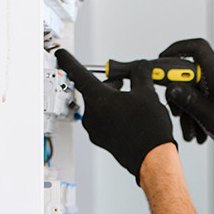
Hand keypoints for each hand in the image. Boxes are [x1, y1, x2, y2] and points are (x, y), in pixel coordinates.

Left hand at [55, 49, 175, 181]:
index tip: (61, 55)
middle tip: (126, 84)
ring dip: (112, 100)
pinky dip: (113, 114)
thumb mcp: (147, 92)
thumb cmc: (147, 130)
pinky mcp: (101, 139)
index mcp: (97, 98)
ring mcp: (95, 129)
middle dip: (109, 84)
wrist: (152, 158)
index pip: (77, 72)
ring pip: (99, 105)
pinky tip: (130, 117)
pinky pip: (103, 120)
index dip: (68, 60)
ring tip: (133, 104)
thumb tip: (139, 67)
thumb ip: (140, 73)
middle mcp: (91, 114)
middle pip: (93, 89)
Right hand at [159, 39, 213, 157]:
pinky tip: (201, 131)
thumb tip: (171, 87)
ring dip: (190, 112)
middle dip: (180, 96)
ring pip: (196, 91)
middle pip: (190, 76)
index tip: (162, 59)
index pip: (197, 47)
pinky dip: (199, 113)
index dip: (177, 48)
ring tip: (193, 133)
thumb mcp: (210, 117)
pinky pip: (205, 97)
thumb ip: (189, 100)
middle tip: (177, 114)